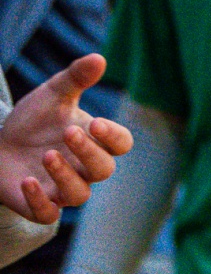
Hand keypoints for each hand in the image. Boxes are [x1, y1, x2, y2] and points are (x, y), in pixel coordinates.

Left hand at [0, 55, 130, 224]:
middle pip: (104, 169)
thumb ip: (76, 78)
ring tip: (46, 155)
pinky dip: (40, 202)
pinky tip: (27, 180)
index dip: (113, 137)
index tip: (95, 123)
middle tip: (69, 132)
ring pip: (80, 194)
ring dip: (65, 176)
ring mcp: (62, 189)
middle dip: (89, 152)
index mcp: (95, 142)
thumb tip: (99, 58)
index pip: (121, 145)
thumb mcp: (52, 95)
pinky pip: (49, 215)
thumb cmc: (33, 121)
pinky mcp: (39, 206)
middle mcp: (84, 169)